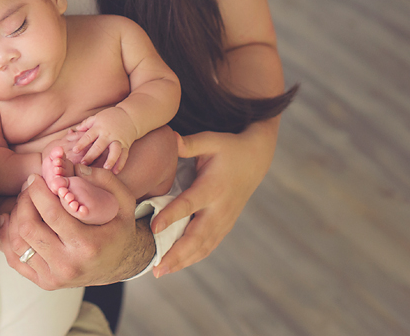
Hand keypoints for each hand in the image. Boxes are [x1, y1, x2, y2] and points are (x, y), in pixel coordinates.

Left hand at [0, 167, 154, 288]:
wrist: (121, 264)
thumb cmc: (119, 228)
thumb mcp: (122, 201)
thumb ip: (103, 179)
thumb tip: (73, 167)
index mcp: (88, 246)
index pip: (51, 214)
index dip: (37, 191)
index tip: (35, 177)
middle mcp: (68, 265)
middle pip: (29, 228)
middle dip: (24, 200)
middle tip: (29, 187)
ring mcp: (54, 277)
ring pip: (17, 243)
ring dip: (15, 216)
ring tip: (23, 201)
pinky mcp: (44, 282)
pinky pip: (15, 259)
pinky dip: (8, 236)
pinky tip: (13, 219)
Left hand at [70, 107, 138, 172]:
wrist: (130, 116)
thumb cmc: (110, 117)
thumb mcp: (97, 117)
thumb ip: (86, 124)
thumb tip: (75, 130)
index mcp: (99, 127)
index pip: (88, 136)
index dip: (81, 143)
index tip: (75, 151)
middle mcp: (108, 134)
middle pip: (99, 145)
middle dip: (91, 155)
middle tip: (84, 163)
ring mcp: (118, 140)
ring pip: (115, 151)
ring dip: (111, 160)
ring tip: (106, 168)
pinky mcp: (126, 145)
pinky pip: (124, 155)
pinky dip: (121, 164)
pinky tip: (116, 172)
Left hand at [152, 129, 272, 275]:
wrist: (256, 160)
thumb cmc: (228, 148)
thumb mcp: (211, 140)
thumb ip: (189, 144)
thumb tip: (169, 137)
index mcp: (213, 187)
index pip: (190, 204)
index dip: (172, 216)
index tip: (154, 228)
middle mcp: (220, 208)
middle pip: (198, 236)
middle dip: (177, 254)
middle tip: (157, 269)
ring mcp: (225, 220)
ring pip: (204, 246)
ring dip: (183, 261)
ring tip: (161, 272)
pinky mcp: (226, 225)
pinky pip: (209, 246)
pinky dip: (193, 257)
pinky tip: (177, 266)